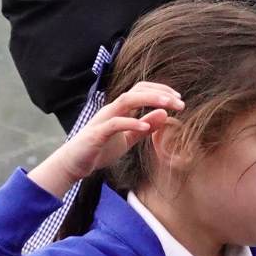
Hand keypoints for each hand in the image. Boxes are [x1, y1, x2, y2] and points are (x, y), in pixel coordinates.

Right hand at [29, 83, 184, 197]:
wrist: (74, 164)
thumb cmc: (100, 150)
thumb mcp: (128, 139)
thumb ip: (145, 127)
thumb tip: (165, 115)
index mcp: (120, 109)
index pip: (142, 90)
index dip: (161, 91)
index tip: (179, 100)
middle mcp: (112, 109)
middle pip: (137, 90)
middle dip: (160, 93)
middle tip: (180, 102)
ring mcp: (104, 119)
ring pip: (127, 100)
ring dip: (150, 100)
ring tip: (168, 106)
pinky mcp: (97, 134)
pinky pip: (115, 123)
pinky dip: (131, 122)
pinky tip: (145, 127)